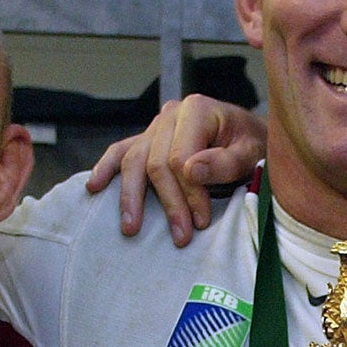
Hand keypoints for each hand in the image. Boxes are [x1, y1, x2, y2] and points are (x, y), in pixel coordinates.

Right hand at [84, 94, 267, 244]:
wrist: (251, 136)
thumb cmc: (253, 145)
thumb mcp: (251, 152)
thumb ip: (225, 162)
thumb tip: (189, 170)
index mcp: (197, 110)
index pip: (180, 158)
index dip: (188, 193)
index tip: (201, 222)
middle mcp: (171, 114)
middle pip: (155, 162)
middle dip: (168, 203)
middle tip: (180, 237)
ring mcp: (156, 126)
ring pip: (133, 160)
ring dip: (131, 196)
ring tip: (131, 227)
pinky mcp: (148, 138)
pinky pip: (120, 151)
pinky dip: (106, 168)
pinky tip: (94, 187)